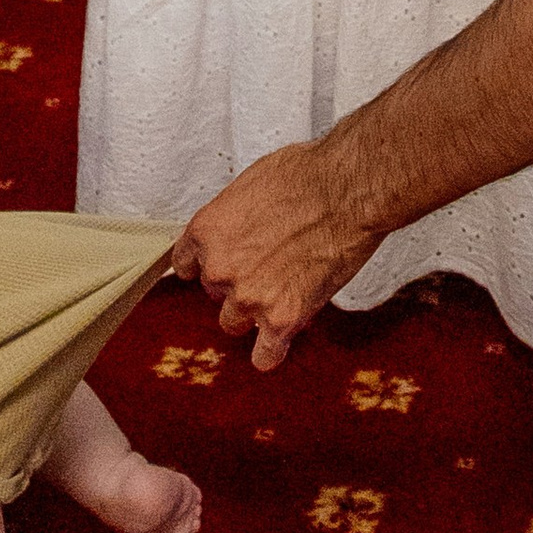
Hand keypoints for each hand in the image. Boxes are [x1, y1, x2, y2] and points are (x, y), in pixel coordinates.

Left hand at [175, 142, 378, 370]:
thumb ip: (234, 218)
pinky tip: (282, 338)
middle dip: (239, 282)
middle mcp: (219, 268)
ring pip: (234, 323)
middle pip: (214, 293)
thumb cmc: (307, 176)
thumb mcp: (251, 184)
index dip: (208, 264)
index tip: (223, 265)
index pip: (186, 264)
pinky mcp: (281, 319)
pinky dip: (271, 351)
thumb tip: (241, 229)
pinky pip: (265, 355)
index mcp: (207, 231)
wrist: (347, 192)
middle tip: (270, 266)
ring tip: (283, 293)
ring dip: (255, 313)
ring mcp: (248, 297)